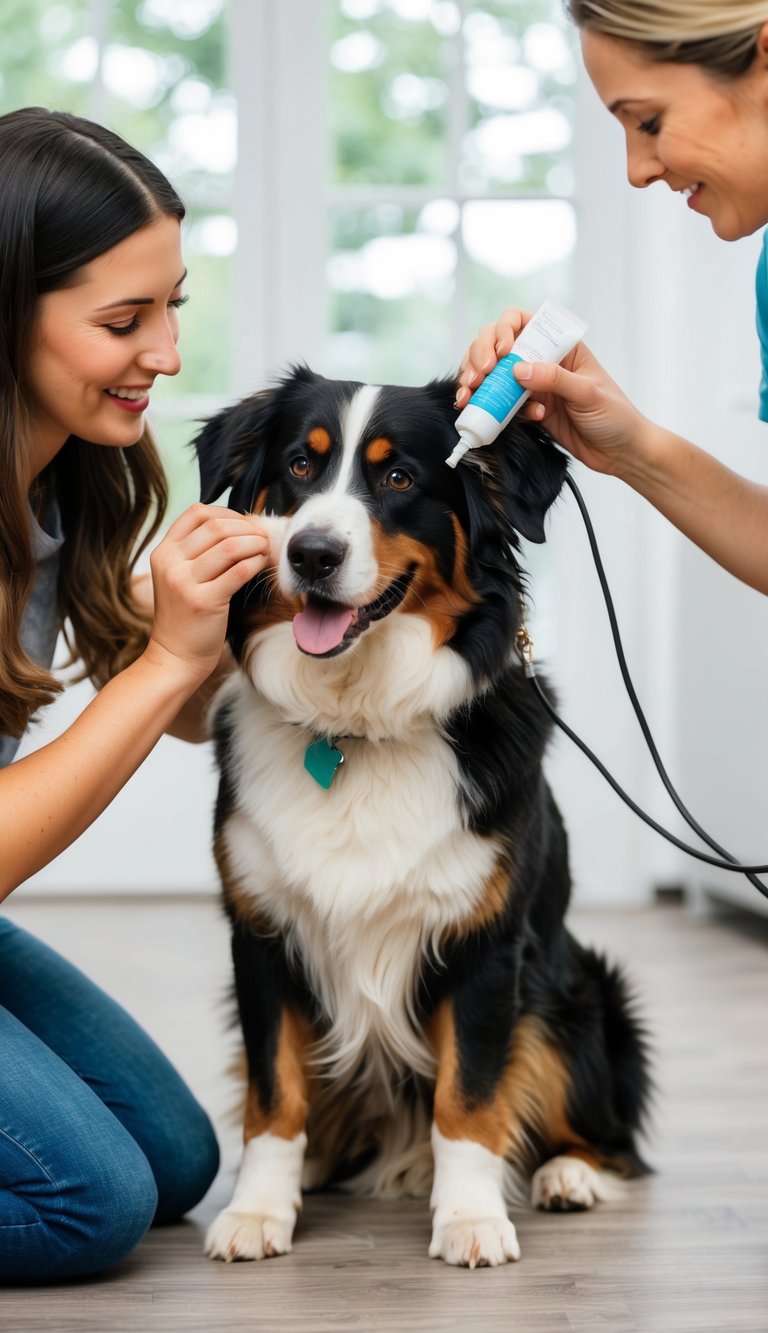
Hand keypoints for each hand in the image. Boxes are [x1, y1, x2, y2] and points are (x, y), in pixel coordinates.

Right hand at [145, 504, 268, 684]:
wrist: (174, 656)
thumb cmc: (185, 615)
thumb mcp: (179, 576)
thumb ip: (198, 551)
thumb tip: (239, 526)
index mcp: (163, 552)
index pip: (196, 512)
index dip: (227, 513)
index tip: (244, 524)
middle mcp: (170, 563)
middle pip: (216, 526)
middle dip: (247, 528)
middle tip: (263, 537)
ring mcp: (184, 582)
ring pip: (229, 546)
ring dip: (254, 543)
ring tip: (264, 549)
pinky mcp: (203, 602)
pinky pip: (238, 571)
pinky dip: (255, 563)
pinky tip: (261, 565)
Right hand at [456, 307, 653, 479]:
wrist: (620, 453)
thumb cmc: (615, 416)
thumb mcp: (587, 393)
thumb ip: (554, 378)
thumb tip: (518, 369)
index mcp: (561, 346)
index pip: (522, 322)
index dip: (504, 330)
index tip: (501, 354)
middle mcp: (543, 360)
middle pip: (498, 344)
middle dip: (480, 356)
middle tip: (478, 378)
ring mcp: (533, 385)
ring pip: (493, 373)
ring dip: (478, 382)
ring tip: (470, 396)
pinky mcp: (528, 409)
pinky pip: (500, 402)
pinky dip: (490, 406)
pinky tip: (496, 416)